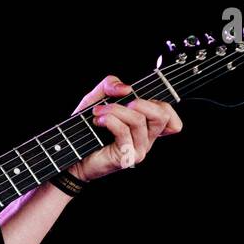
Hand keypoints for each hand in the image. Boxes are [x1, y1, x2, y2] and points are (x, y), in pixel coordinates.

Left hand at [67, 75, 183, 182]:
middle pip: (162, 115)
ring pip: (138, 120)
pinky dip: (109, 120)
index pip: (169, 115)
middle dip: (140, 102)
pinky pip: (124, 131)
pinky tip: (97, 121)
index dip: (158, 102)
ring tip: (98, 112)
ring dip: (115, 110)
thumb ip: (111, 85)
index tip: (133, 100)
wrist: (73, 154)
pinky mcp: (126, 157)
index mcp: (146, 126)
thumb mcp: (97, 98)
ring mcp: (138, 149)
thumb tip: (127, 87)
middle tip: (121, 104)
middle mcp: (147, 139)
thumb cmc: (87, 127)